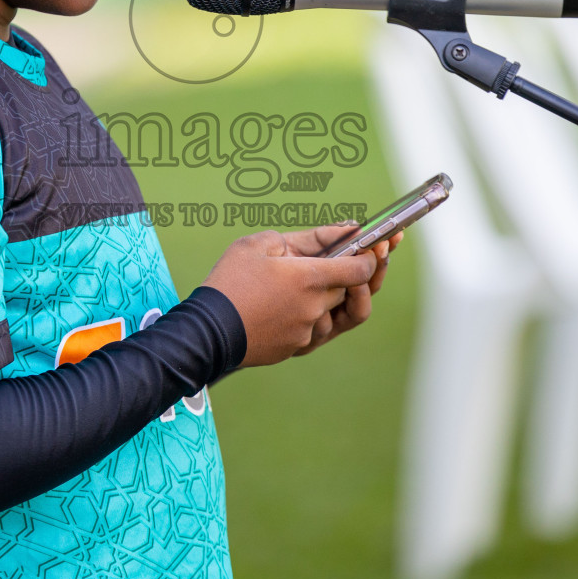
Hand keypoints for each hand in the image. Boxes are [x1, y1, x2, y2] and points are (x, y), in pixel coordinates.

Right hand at [201, 224, 401, 366]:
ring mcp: (307, 331)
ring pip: (332, 311)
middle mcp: (315, 308)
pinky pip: (314, 329)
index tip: (372, 246)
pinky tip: (286, 303)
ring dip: (326, 296)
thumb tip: (345, 231)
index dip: (371, 257)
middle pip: (348, 289)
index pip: (361, 269)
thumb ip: (309, 236)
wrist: (205, 330)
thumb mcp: (261, 243)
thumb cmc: (230, 281)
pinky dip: (309, 314)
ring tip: (300, 283)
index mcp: (309, 278)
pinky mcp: (296, 348)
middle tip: (336, 257)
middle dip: (347, 274)